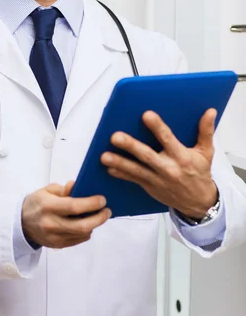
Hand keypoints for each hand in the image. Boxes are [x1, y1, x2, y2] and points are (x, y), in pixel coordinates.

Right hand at [21, 181, 110, 248]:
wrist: (21, 223)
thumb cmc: (36, 203)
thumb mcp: (47, 190)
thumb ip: (64, 190)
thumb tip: (77, 185)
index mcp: (48, 206)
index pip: (74, 207)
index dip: (91, 203)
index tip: (102, 200)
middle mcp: (51, 224)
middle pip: (82, 225)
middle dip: (99, 218)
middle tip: (107, 211)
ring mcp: (54, 237)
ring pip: (82, 234)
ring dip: (94, 224)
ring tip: (99, 215)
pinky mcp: (58, 245)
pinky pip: (78, 240)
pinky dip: (86, 232)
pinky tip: (88, 223)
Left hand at [101, 109, 217, 218]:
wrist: (199, 203)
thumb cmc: (200, 174)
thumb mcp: (206, 152)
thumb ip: (206, 131)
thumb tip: (210, 112)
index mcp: (181, 156)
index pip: (168, 139)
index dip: (157, 127)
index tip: (146, 115)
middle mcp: (168, 168)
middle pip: (147, 156)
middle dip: (130, 146)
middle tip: (116, 137)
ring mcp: (157, 179)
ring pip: (136, 170)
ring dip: (119, 162)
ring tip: (104, 156)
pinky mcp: (149, 187)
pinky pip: (133, 179)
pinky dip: (120, 174)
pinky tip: (108, 168)